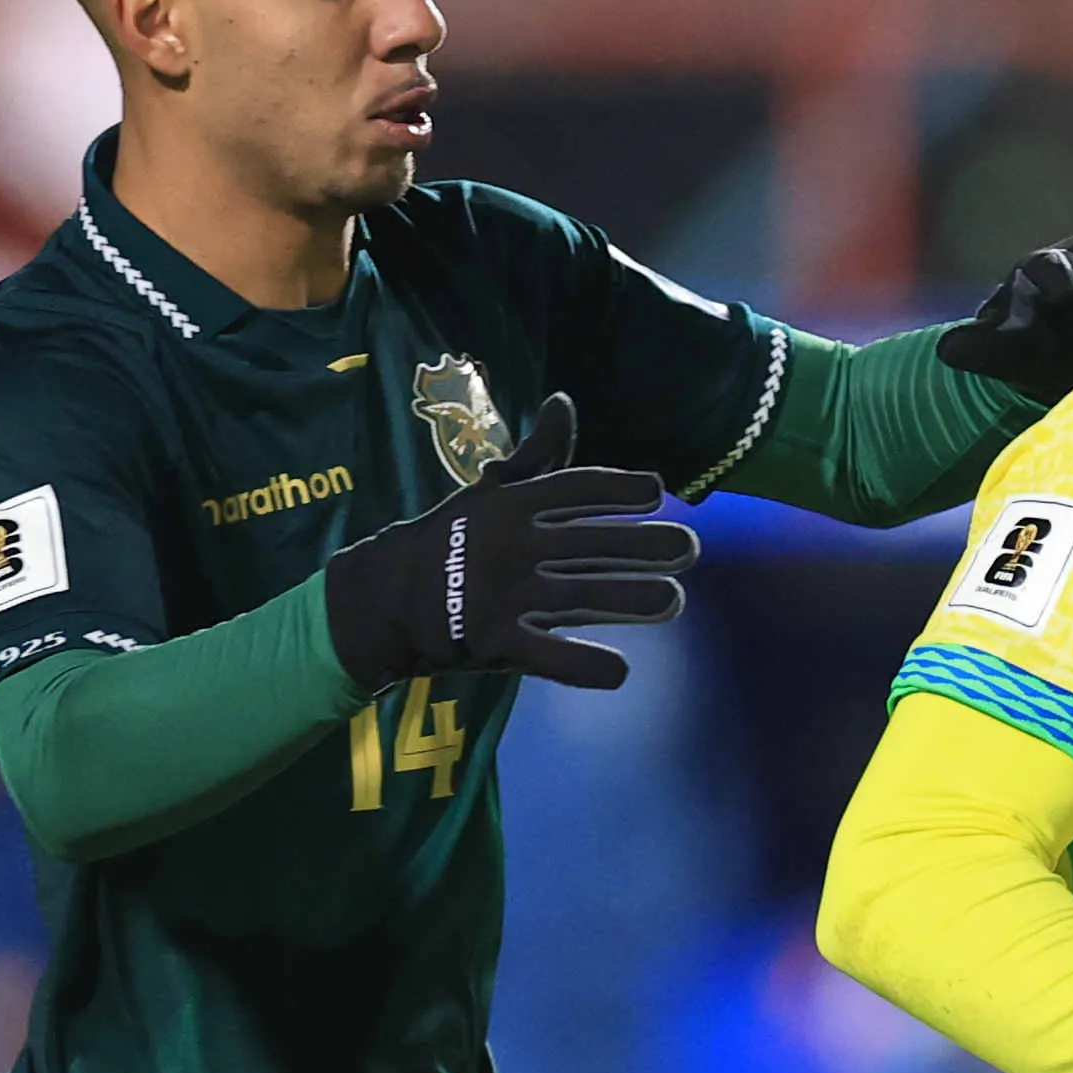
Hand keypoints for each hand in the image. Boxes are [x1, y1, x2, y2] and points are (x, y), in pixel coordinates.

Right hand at [319, 393, 694, 694]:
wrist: (384, 598)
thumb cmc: (452, 538)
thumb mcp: (491, 491)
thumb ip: (537, 455)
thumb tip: (564, 402)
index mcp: (513, 505)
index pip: (577, 489)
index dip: (622, 489)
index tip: (657, 492)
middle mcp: (512, 546)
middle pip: (592, 543)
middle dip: (647, 545)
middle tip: (688, 548)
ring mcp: (504, 595)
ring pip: (581, 596)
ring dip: (633, 599)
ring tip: (673, 601)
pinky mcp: (495, 643)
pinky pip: (548, 658)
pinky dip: (584, 666)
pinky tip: (619, 670)